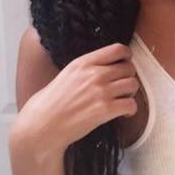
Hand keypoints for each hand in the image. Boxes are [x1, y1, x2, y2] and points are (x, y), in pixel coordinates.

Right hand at [15, 43, 139, 153]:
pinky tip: (124, 114)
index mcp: (83, 62)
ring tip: (122, 102)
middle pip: (128, 68)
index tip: (125, 65)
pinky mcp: (105, 109)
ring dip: (131, 94)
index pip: (117, 49)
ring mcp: (100, 91)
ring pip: (133, 85)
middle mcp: (94, 73)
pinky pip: (132, 104)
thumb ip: (85, 70)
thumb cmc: (49, 104)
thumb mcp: (66, 75)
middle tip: (122, 89)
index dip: (126, 57)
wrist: (42, 125)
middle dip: (128, 78)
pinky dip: (131, 110)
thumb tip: (103, 69)